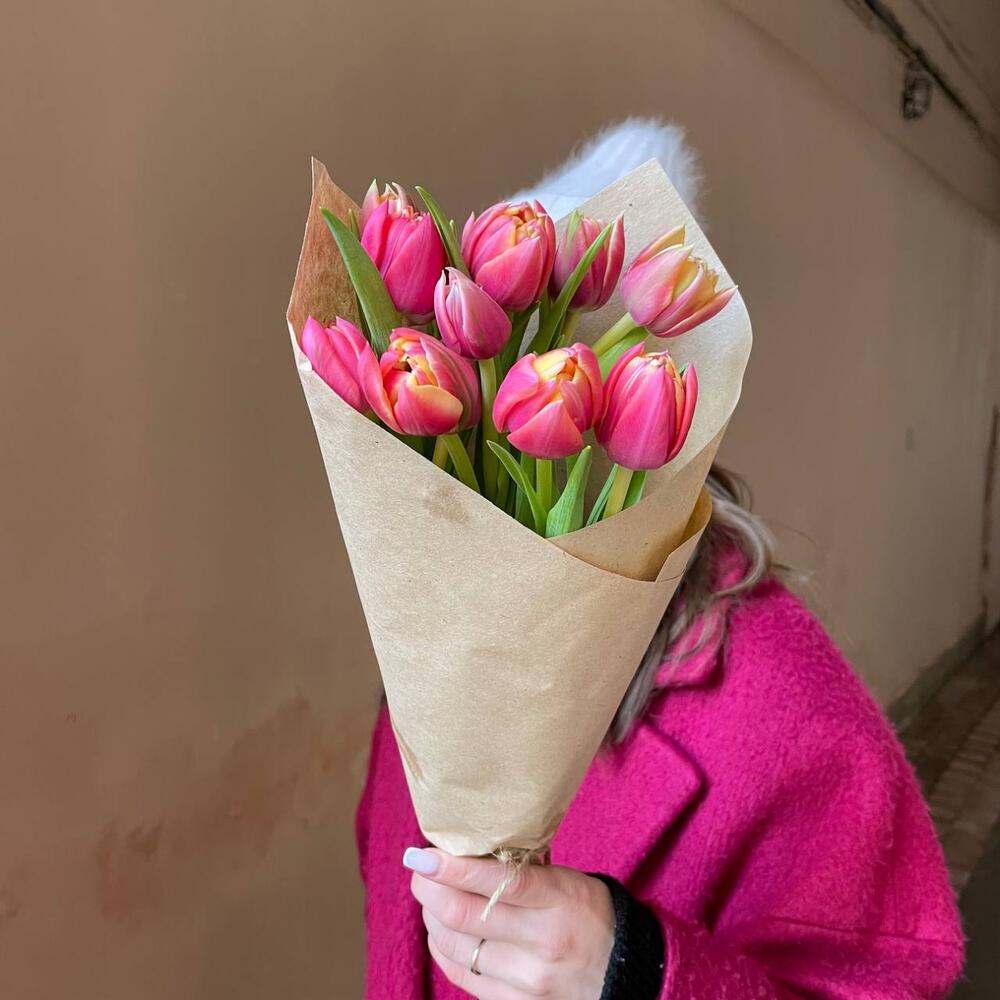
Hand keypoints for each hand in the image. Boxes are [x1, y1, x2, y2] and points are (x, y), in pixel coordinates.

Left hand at [404, 846, 614, 998]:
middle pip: (466, 914)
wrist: (620, 971)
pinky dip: (442, 947)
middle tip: (419, 869)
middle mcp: (542, 942)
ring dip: (432, 916)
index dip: (455, 868)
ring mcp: (527, 979)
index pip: (500, 881)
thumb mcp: (567, 880)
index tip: (424, 854)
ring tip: (430, 896)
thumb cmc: (588, 913)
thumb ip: (521, 869)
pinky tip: (440, 929)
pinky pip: (461, 974)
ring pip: (456, 945)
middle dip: (430, 888)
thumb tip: (466, 850)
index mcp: (560, 901)